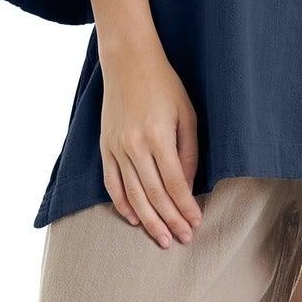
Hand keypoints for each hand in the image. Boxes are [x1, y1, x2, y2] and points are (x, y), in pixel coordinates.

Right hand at [89, 0, 203, 247]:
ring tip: (161, 239)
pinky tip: (134, 219)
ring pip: (133, 195)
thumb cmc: (164, 86)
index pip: (175, 184)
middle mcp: (135, 146)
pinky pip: (112, 183)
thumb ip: (189, 152)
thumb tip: (189, 186)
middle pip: (154, 195)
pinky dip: (122, 204)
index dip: (186, 207)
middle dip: (170, 221)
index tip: (196, 223)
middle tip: (182, 239)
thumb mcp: (187, 115)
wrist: (128, 62)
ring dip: (149, 221)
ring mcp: (116, 148)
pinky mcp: (105, 147)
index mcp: (158, 137)